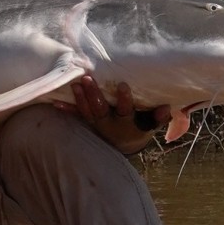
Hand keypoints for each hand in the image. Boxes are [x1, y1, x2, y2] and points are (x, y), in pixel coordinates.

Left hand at [55, 76, 171, 154]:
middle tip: (88, 79)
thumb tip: (167, 108)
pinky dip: (67, 110)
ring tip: (75, 84)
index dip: (124, 99)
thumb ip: (158, 117)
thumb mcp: (151, 124)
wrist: (125, 144)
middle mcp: (110, 123)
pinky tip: (56, 103)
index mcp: (127, 122)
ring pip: (87, 112)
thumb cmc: (140, 127)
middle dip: (94, 96)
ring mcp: (97, 124)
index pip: (126, 110)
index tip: (123, 85)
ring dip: (81, 98)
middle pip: (101, 110)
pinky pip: (77, 117)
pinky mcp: (88, 123)